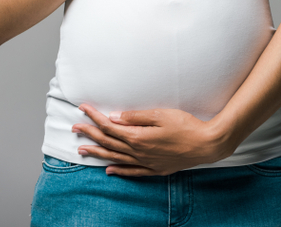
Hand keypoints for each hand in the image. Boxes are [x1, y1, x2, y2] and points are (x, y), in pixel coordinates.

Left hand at [71, 104, 236, 176]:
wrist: (207, 144)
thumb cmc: (186, 125)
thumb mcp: (160, 115)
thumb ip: (136, 117)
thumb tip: (115, 117)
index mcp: (138, 137)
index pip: (109, 127)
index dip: (94, 117)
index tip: (82, 109)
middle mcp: (139, 152)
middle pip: (109, 142)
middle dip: (89, 134)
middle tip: (74, 128)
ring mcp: (147, 162)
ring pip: (116, 158)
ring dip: (98, 152)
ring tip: (82, 149)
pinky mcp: (156, 169)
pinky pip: (132, 171)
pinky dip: (119, 170)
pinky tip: (108, 170)